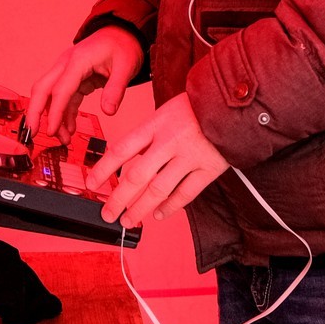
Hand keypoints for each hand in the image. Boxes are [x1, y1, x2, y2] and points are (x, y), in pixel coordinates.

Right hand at [25, 26, 142, 144]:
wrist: (121, 32)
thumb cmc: (122, 46)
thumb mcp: (125, 67)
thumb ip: (116, 90)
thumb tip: (108, 112)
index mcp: (78, 61)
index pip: (60, 90)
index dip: (54, 112)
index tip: (51, 131)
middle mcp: (66, 64)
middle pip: (42, 89)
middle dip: (35, 112)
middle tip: (33, 134)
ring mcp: (66, 71)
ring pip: (50, 95)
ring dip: (52, 117)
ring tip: (64, 139)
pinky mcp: (72, 78)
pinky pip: (63, 97)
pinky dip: (63, 113)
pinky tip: (69, 129)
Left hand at [86, 92, 228, 228]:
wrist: (232, 103)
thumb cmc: (196, 107)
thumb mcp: (164, 112)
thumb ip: (147, 136)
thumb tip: (126, 159)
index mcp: (155, 124)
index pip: (121, 149)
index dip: (103, 169)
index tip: (92, 183)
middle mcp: (169, 141)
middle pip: (136, 176)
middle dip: (118, 199)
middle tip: (107, 213)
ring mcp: (189, 156)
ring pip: (159, 190)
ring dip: (140, 209)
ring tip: (129, 220)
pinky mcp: (208, 168)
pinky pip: (186, 194)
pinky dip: (170, 207)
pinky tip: (159, 214)